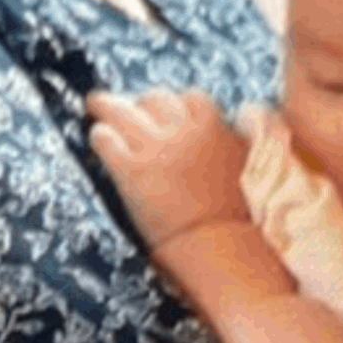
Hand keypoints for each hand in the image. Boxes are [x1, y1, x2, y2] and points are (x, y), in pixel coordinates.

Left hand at [88, 88, 254, 252]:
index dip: (175, 104)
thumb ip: (240, 135)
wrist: (218, 243)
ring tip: (96, 104)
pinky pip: (106, 139)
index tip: (166, 111)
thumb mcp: (247, 161)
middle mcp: (181, 130)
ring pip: (120, 110)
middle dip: (141, 104)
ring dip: (106, 106)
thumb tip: (245, 115)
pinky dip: (100, 136)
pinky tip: (98, 139)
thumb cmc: (237, 212)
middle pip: (154, 99)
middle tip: (130, 109)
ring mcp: (154, 148)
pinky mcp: (130, 170)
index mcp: (212, 125)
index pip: (189, 98)